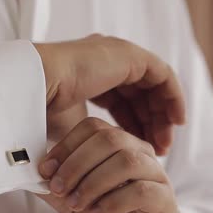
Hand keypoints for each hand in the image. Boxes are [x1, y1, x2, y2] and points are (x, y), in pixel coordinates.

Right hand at [34, 34, 184, 154]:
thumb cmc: (45, 109)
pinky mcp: (131, 55)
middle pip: (140, 94)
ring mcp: (118, 54)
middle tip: (158, 150)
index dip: (132, 125)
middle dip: (151, 123)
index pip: (120, 101)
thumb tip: (100, 158)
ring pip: (154, 86)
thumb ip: (92, 135)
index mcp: (90, 73)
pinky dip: (173, 98)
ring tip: (165, 144)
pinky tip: (176, 122)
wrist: (37, 85)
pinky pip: (163, 76)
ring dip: (163, 115)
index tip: (138, 150)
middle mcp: (106, 60)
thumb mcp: (73, 127)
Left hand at [38, 117, 192, 212]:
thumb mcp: (72, 203)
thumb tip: (29, 173)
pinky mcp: (164, 199)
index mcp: (118, 145)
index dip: (66, 146)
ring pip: (126, 161)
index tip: (46, 169)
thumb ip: (54, 188)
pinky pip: (140, 190)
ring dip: (93, 182)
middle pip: (109, 139)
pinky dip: (112, 202)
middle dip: (76, 163)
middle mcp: (139, 153)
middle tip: (59, 187)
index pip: (92, 128)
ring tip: (77, 203)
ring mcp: (155, 174)